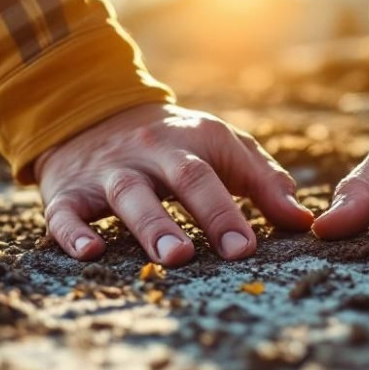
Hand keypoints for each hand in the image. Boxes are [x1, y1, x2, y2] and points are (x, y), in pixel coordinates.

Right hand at [34, 103, 313, 265]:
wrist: (85, 113)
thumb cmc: (171, 143)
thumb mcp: (219, 147)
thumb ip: (263, 181)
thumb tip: (302, 220)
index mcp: (190, 142)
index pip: (217, 172)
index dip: (234, 210)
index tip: (249, 248)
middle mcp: (150, 154)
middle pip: (182, 177)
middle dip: (208, 213)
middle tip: (230, 252)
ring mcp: (107, 173)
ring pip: (128, 195)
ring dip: (152, 225)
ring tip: (172, 256)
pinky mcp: (66, 192)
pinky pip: (66, 213)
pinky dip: (74, 233)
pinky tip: (90, 253)